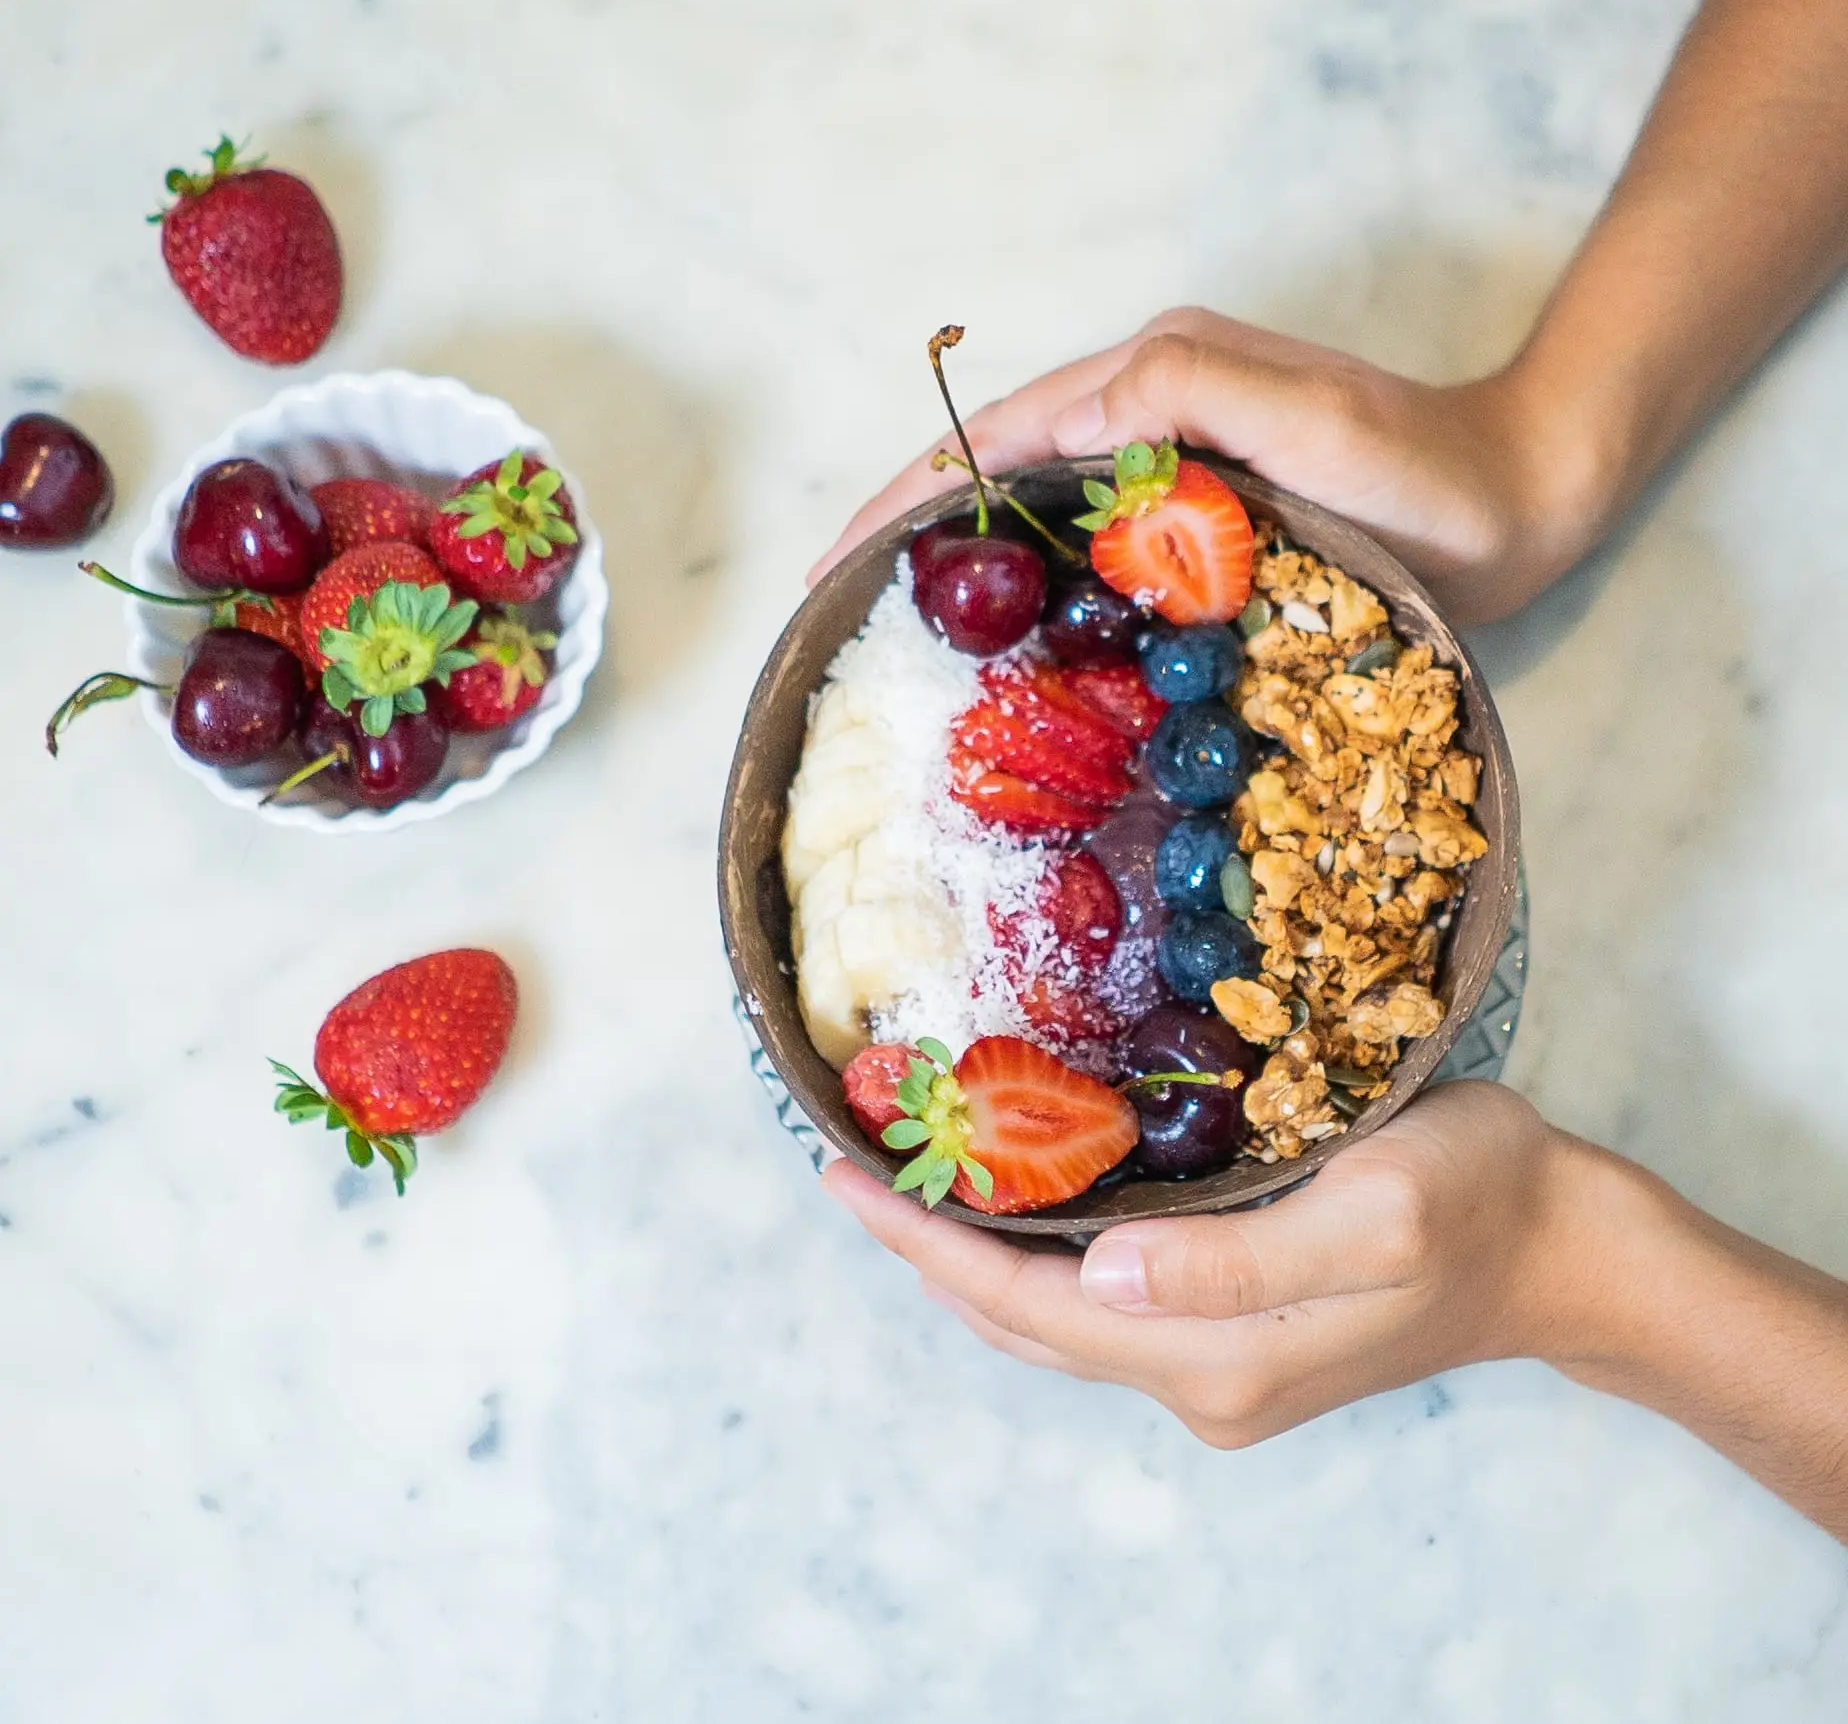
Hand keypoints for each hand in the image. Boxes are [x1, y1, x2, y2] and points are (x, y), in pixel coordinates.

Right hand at [810, 308, 1606, 624]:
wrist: (1517, 497)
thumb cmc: (1425, 466)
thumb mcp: (1307, 415)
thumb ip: (1186, 391)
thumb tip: (1058, 417)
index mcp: (1153, 374)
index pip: (996, 434)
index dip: (908, 497)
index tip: (835, 566)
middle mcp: (1151, 409)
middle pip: (998, 467)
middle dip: (912, 531)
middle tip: (838, 610)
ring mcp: (1176, 464)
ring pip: (1038, 511)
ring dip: (967, 566)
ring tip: (897, 635)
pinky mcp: (1205, 514)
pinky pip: (1095, 547)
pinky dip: (1038, 587)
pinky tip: (1013, 643)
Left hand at [822, 1082, 1594, 1446]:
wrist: (1563, 1249)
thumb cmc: (1478, 1202)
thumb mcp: (1373, 1214)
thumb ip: (1237, 1261)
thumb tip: (1099, 1276)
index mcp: (1217, 1358)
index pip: (1025, 1305)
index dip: (926, 1243)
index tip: (845, 1174)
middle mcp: (1202, 1379)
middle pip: (1021, 1321)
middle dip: (927, 1247)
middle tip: (849, 1163)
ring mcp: (1219, 1368)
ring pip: (1055, 1320)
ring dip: (972, 1256)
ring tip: (906, 1181)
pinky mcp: (1238, 1338)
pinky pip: (1101, 1307)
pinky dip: (1036, 1260)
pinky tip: (1017, 1206)